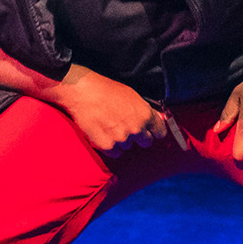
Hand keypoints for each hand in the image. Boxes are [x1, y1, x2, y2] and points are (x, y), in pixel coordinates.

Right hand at [51, 66, 176, 160]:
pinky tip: (103, 134)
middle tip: (126, 128)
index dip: (154, 132)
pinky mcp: (107, 146)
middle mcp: (137, 128)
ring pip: (128, 147)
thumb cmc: (106, 90)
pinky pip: (114, 153)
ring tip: (109, 127)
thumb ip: (144, 110)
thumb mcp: (132, 95)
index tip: (150, 132)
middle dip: (139, 137)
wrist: (83, 92)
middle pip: (146, 143)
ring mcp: (122, 138)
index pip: (160, 132)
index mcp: (145, 114)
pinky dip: (109, 147)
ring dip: (121, 141)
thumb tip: (154, 120)